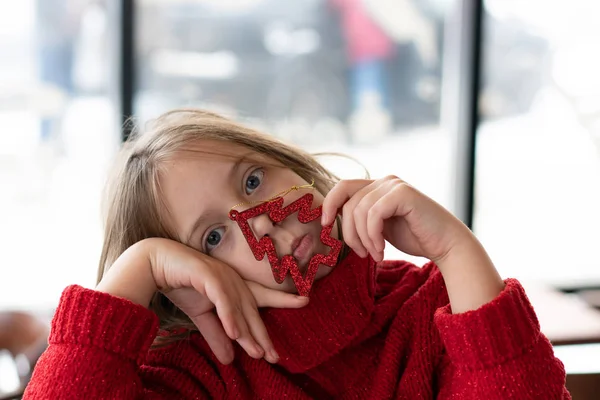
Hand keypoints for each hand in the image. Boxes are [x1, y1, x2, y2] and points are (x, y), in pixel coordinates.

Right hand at [98, 238, 307, 364]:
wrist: (154, 263)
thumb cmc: (182, 284)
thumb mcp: (201, 315)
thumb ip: (216, 335)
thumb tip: (229, 360)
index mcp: (235, 286)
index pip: (262, 298)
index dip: (283, 300)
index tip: (306, 302)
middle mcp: (233, 279)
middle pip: (252, 311)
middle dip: (263, 334)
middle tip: (275, 356)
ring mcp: (222, 275)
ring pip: (239, 308)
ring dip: (247, 332)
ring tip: (258, 353)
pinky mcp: (207, 275)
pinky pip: (221, 299)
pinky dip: (228, 316)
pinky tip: (234, 333)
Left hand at [321, 176, 472, 262]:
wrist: (446, 244)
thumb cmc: (414, 237)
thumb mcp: (379, 226)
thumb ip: (361, 218)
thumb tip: (330, 218)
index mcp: (377, 187)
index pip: (342, 186)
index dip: (329, 204)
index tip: (325, 225)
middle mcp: (385, 181)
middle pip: (348, 203)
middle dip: (348, 233)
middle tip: (361, 254)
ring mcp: (394, 185)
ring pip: (359, 211)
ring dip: (363, 239)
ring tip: (375, 254)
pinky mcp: (403, 194)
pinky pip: (373, 214)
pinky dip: (373, 236)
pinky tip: (382, 250)